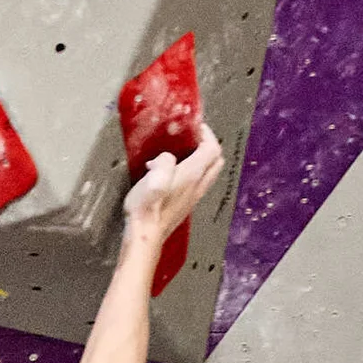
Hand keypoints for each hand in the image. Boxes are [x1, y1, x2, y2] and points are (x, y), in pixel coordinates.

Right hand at [122, 127, 224, 250]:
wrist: (145, 235)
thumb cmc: (146, 208)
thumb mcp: (151, 177)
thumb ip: (164, 161)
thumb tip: (166, 158)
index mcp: (192, 174)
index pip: (212, 148)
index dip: (206, 134)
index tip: (195, 127)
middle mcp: (198, 185)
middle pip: (217, 160)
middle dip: (209, 146)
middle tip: (194, 139)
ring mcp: (195, 196)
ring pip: (210, 172)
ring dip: (203, 160)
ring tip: (185, 153)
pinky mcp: (187, 204)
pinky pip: (200, 183)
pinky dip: (195, 172)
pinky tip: (177, 173)